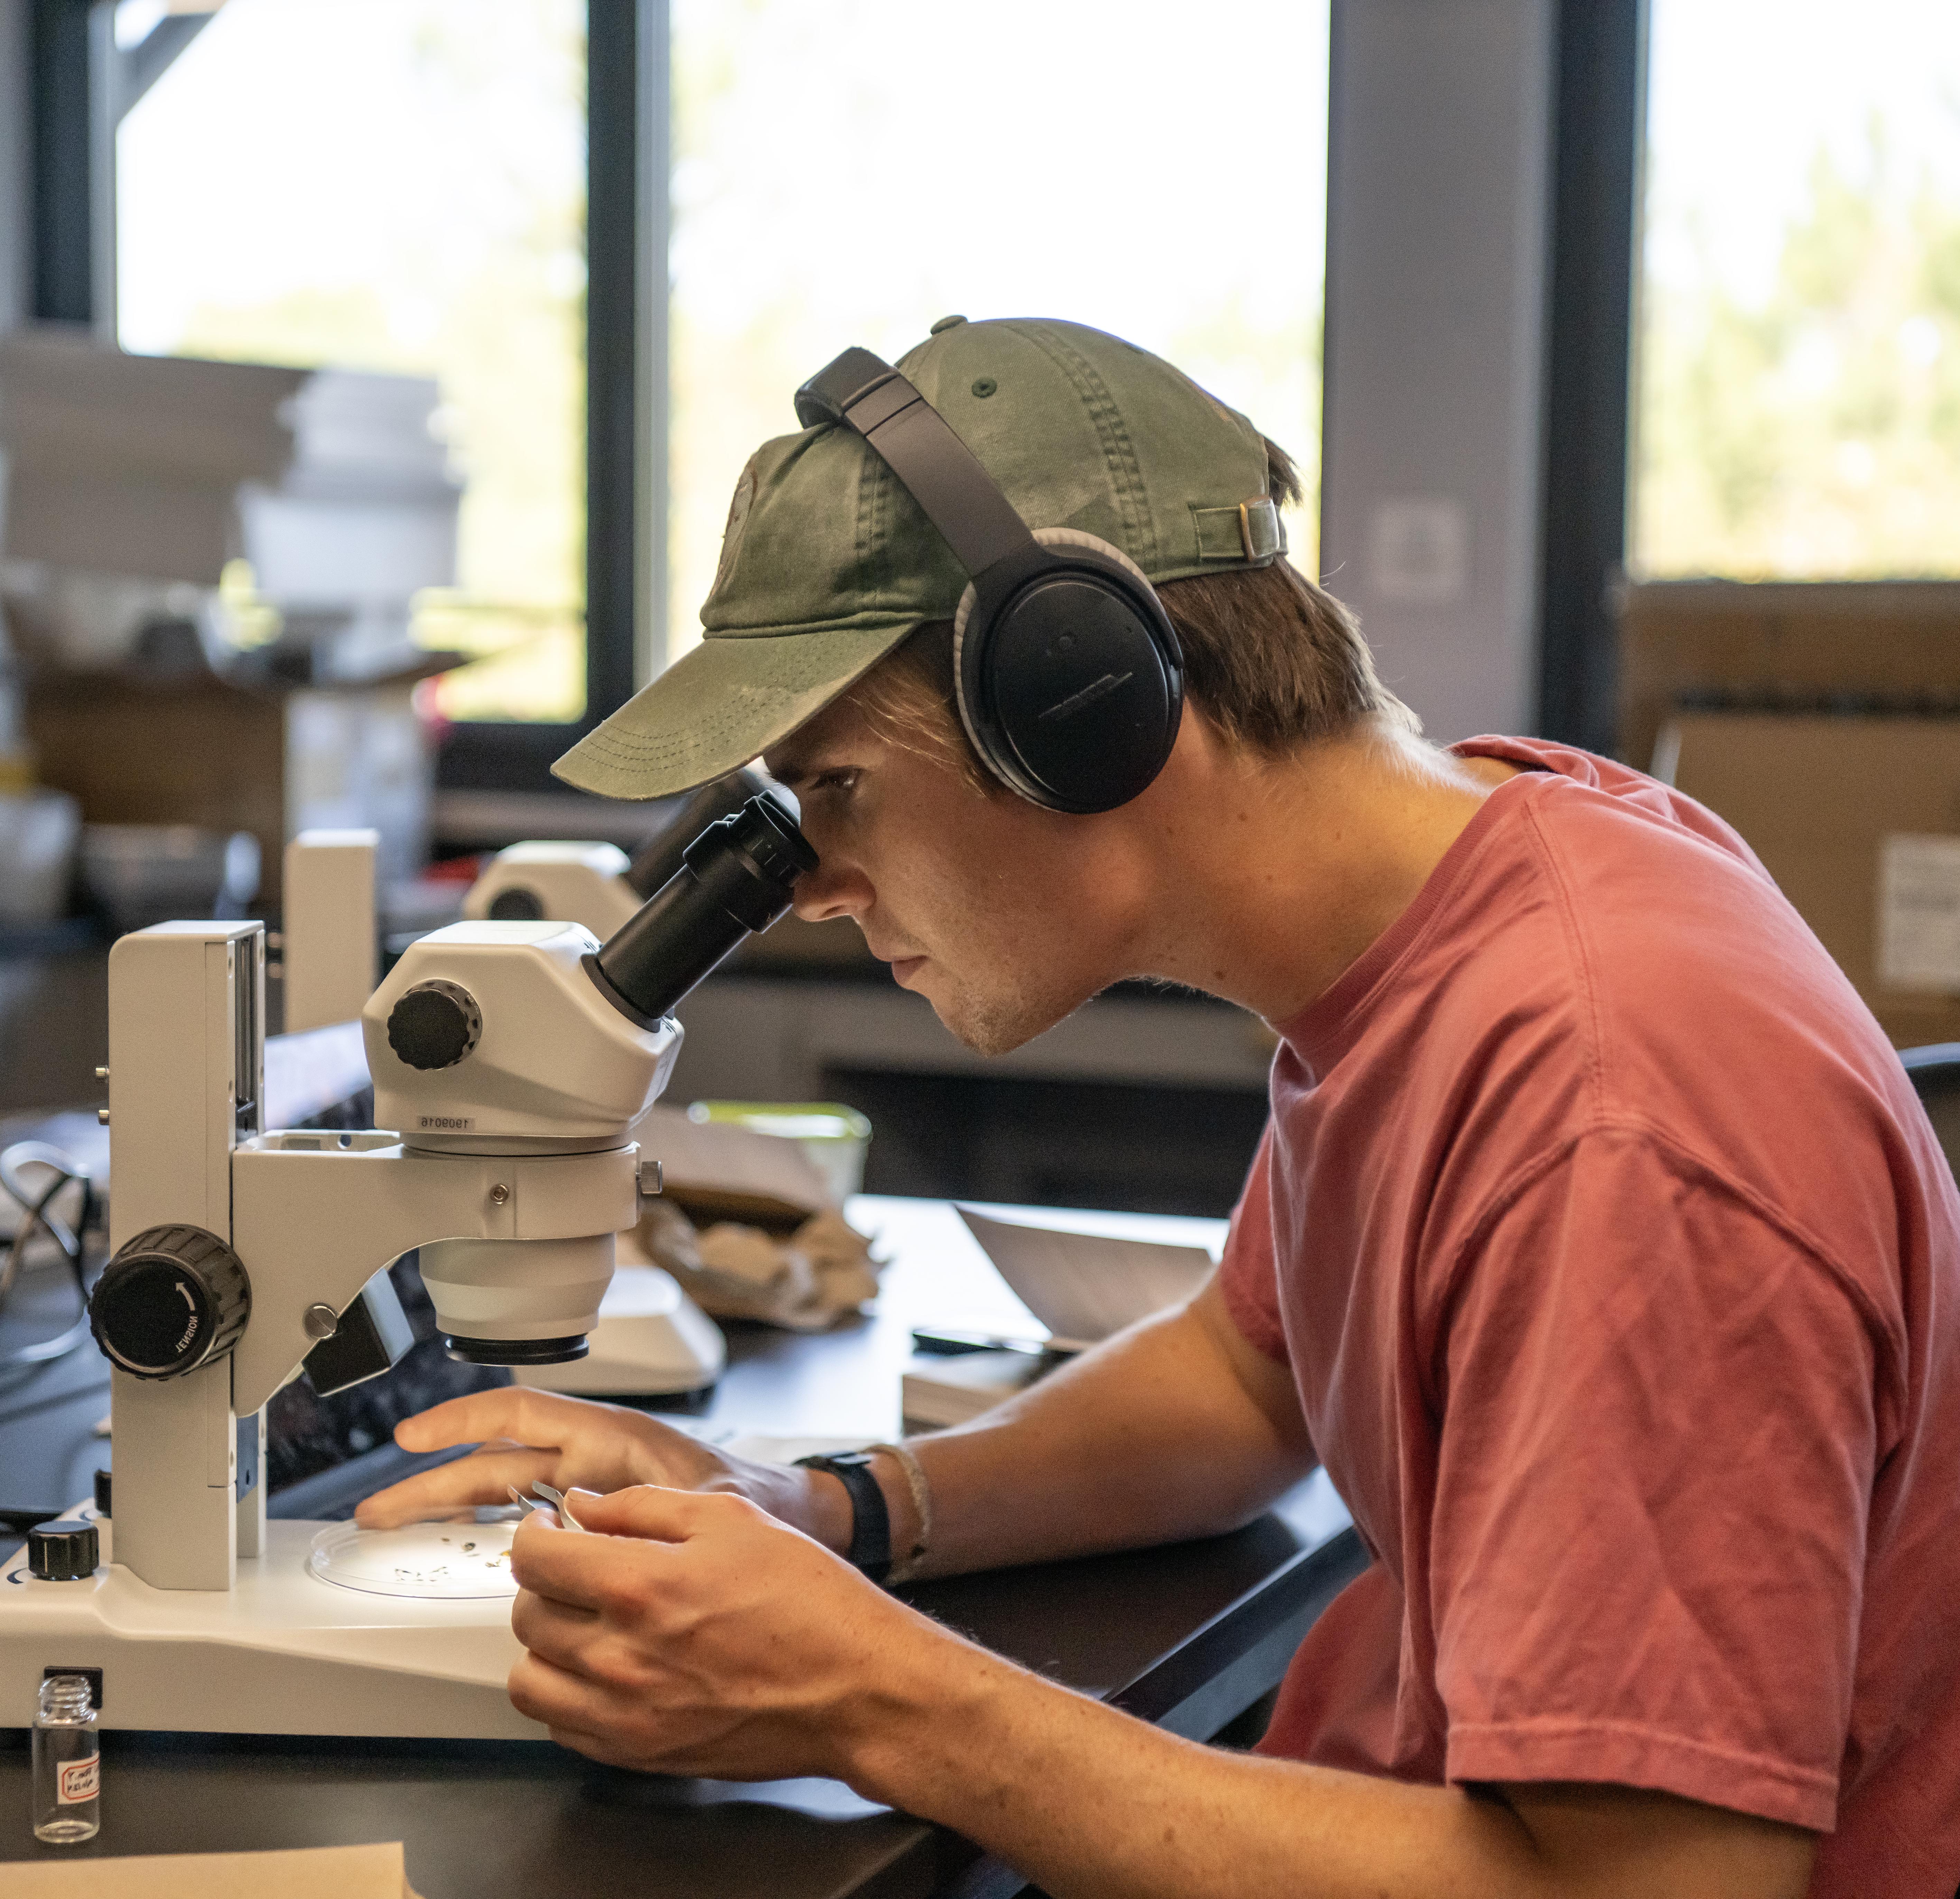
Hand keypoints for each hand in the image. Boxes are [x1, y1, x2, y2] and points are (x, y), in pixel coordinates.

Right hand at [352, 1388, 834, 1544]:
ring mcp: (593, 1489)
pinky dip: (491, 1525)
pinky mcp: (599, 1518)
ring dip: (451, 1503)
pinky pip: (531, 1515)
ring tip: (397, 1520)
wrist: (797, 1520)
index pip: (521, 1416)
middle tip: (378, 1506)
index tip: (414, 1436)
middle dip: (434, 1480)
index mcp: (614, 1441)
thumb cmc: (761, 1503)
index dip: (462, 1421)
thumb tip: (583, 1521)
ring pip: (506, 1490)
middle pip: (497, 1462)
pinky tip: (460, 1545)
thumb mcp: (703, 1501)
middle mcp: (596, 1461)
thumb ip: (643, 1506)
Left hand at [505, 1485, 970, 1782]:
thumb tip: (586, 1505)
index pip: (536, 1558)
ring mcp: (626, 1714)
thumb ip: (645, 1506)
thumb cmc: (808, 1601)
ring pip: (530, 1680)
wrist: (854, 1687)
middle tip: (573, 1567)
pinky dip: (567, 1696)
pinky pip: (563, 1728)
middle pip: (527, 1615)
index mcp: (641, 1585)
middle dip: (543, 1581)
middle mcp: (621, 1656)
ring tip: (579, 1622)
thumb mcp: (732, 1519)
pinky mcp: (639, 1754)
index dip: (535, 1531)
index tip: (550, 1527)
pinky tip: (600, 1670)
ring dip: (545, 1644)